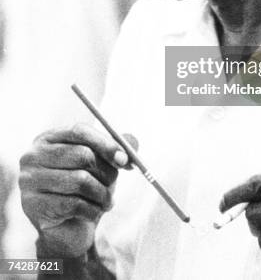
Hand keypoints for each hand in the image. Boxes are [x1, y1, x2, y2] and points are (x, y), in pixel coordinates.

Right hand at [19, 123, 136, 257]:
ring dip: (102, 193)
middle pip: (82, 155)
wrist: (65, 227)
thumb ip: (116, 149)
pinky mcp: (33, 206)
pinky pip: (74, 204)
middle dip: (106, 171)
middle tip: (114, 183)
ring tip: (107, 199)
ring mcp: (30, 181)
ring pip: (80, 181)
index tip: (124, 158)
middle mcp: (33, 156)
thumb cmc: (83, 187)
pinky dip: (93, 209)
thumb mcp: (99, 163)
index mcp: (48, 138)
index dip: (106, 143)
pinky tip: (95, 210)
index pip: (79, 131)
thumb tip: (132, 143)